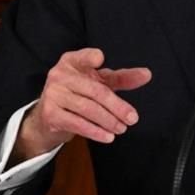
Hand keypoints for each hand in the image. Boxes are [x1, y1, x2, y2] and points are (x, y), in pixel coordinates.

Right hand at [13, 48, 151, 161]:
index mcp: (72, 62)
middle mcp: (59, 74)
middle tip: (133, 118)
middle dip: (116, 106)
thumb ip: (121, 78)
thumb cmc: (78, 94)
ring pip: (87, 108)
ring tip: (122, 128)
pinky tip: (107, 136)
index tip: (100, 59)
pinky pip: (77, 123)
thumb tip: (147, 74)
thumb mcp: (99, 82)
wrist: (48, 117)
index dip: (90, 57)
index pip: (83, 57)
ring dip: (108, 121)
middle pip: (94, 90)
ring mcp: (53, 94)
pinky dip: (95, 131)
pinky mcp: (50, 114)